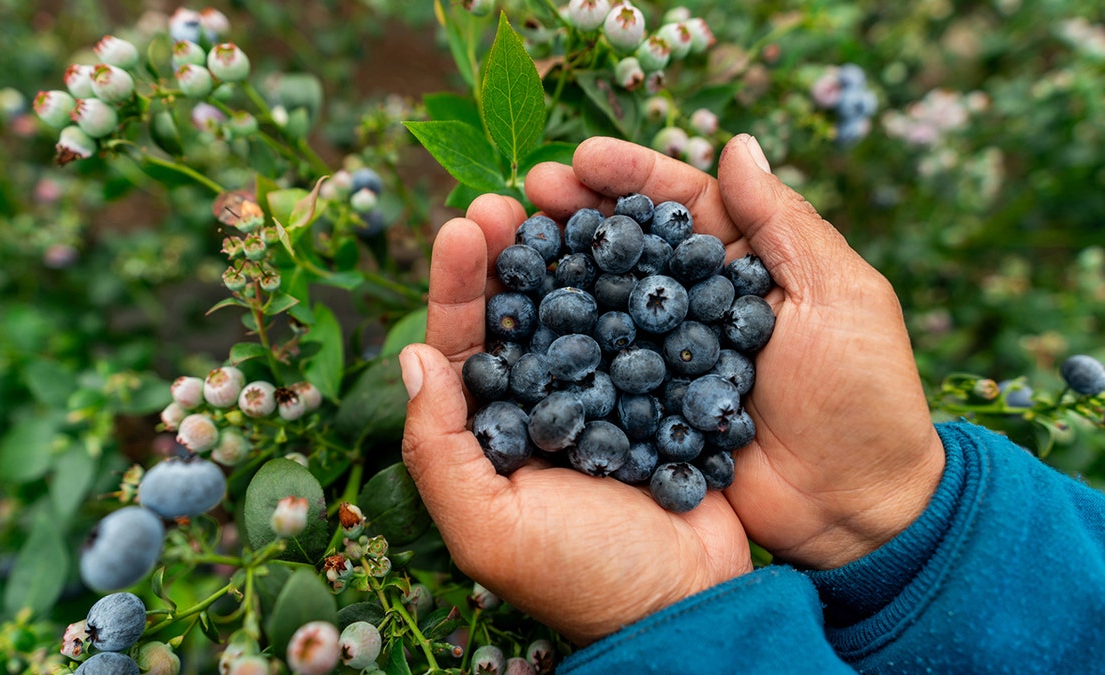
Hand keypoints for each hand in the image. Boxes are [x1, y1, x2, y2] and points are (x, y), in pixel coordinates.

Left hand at [399, 196, 751, 645]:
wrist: (690, 605)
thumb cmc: (583, 576)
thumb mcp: (490, 528)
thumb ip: (438, 449)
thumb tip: (414, 357)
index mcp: (490, 434)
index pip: (462, 348)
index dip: (458, 287)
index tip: (462, 225)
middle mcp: (540, 405)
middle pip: (517, 314)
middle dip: (506, 253)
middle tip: (505, 197)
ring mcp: (601, 394)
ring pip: (577, 309)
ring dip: (567, 255)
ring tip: (563, 200)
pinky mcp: (658, 391)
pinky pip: (641, 327)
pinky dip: (633, 283)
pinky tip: (632, 239)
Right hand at [526, 135, 945, 568]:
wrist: (854, 510)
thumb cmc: (864, 397)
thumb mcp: (839, 296)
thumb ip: (784, 223)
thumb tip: (737, 143)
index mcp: (748, 262)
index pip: (683, 202)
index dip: (632, 176)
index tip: (580, 158)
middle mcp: (699, 302)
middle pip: (631, 242)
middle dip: (580, 212)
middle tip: (528, 193)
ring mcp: (668, 357)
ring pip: (604, 299)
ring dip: (557, 269)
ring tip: (507, 243)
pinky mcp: (648, 410)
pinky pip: (599, 370)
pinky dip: (561, 345)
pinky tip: (519, 322)